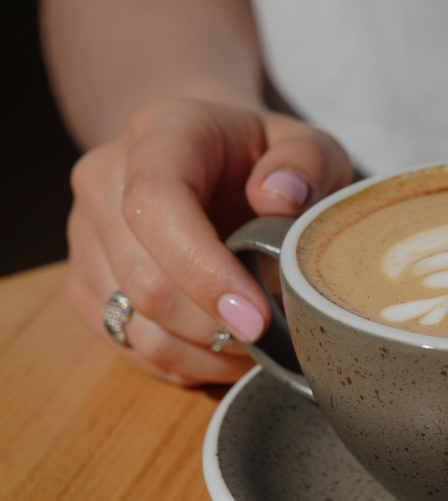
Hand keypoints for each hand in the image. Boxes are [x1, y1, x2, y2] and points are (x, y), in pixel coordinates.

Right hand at [65, 98, 351, 384]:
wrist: (214, 162)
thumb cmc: (268, 160)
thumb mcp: (309, 147)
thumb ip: (307, 163)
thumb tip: (279, 198)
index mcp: (159, 135)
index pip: (157, 205)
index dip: (204, 271)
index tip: (257, 317)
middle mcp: (104, 181)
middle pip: (143, 278)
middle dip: (214, 326)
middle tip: (274, 339)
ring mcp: (86, 236)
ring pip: (132, 322)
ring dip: (201, 353)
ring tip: (256, 351)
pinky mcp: (86, 282)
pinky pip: (126, 344)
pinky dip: (182, 364)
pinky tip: (225, 354)